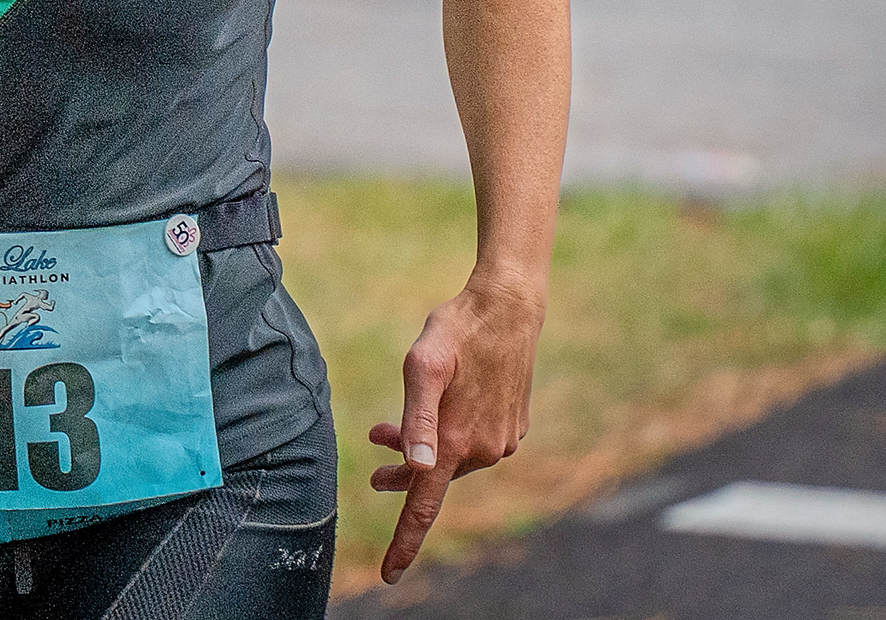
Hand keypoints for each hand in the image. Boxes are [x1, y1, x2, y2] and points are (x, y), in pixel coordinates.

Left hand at [368, 275, 543, 583]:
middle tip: (372, 455)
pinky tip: (438, 412)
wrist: (507, 308)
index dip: (404, 541)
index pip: (423, 506)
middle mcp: (482, 450)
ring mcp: (501, 441)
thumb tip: (414, 468)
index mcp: (454, 442)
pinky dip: (447, 436)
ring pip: (450, 458)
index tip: (389, 576)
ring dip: (420, 450)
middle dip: (399, 473)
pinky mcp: (513, 427)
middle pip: (431, 477)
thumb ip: (416, 418)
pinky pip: (472, 443)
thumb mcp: (423, 365)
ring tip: (385, 427)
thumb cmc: (457, 331)